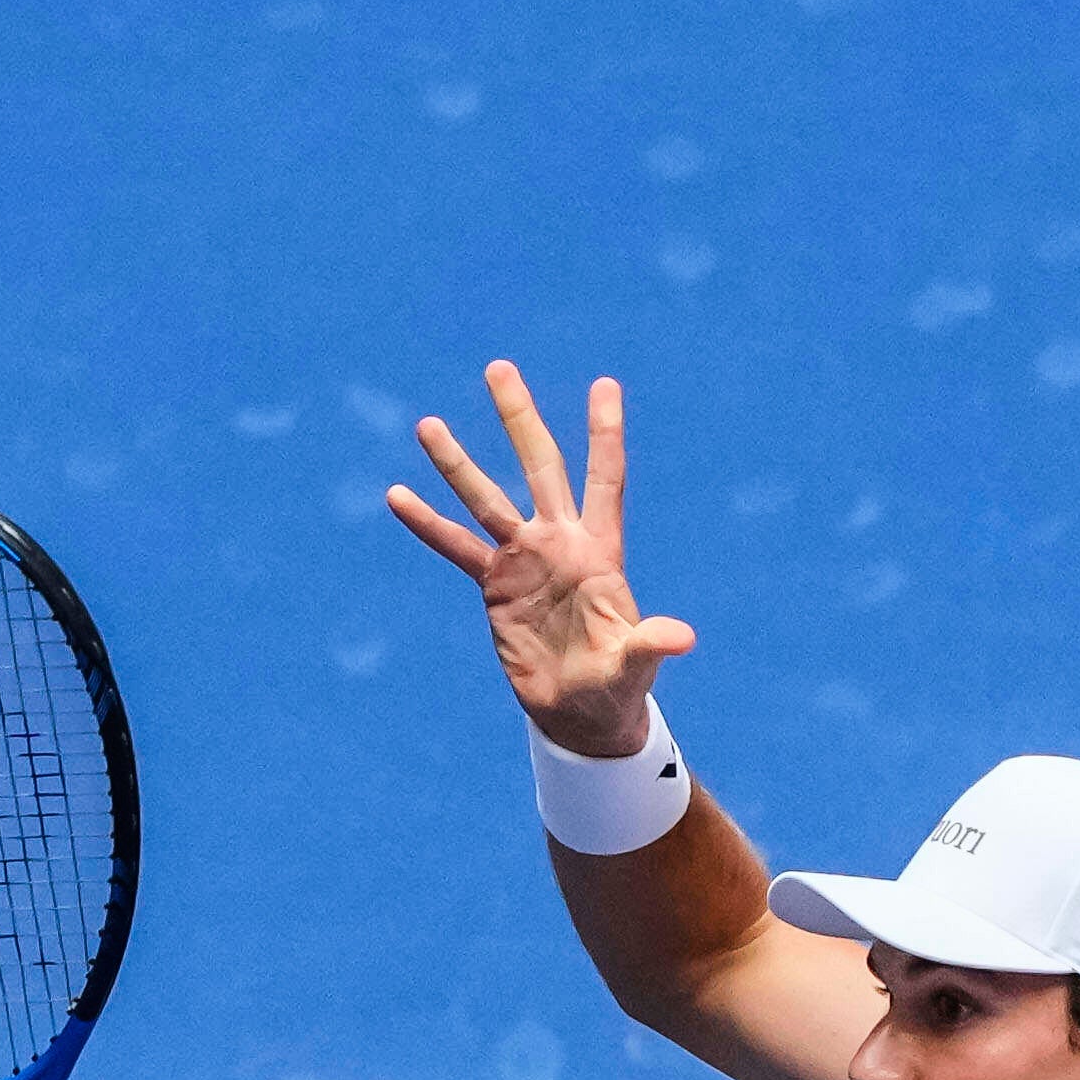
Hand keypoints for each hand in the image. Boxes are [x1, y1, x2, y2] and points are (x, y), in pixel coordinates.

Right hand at [380, 361, 699, 756]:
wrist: (579, 711)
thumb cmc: (616, 685)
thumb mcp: (635, 664)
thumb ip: (650, 644)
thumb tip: (682, 638)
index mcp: (599, 551)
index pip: (603, 481)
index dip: (604, 435)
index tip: (605, 384)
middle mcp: (558, 542)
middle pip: (538, 468)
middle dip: (519, 419)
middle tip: (498, 368)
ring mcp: (523, 559)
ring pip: (486, 499)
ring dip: (457, 463)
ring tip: (426, 424)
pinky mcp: (494, 585)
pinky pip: (455, 547)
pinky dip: (427, 524)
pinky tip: (397, 495)